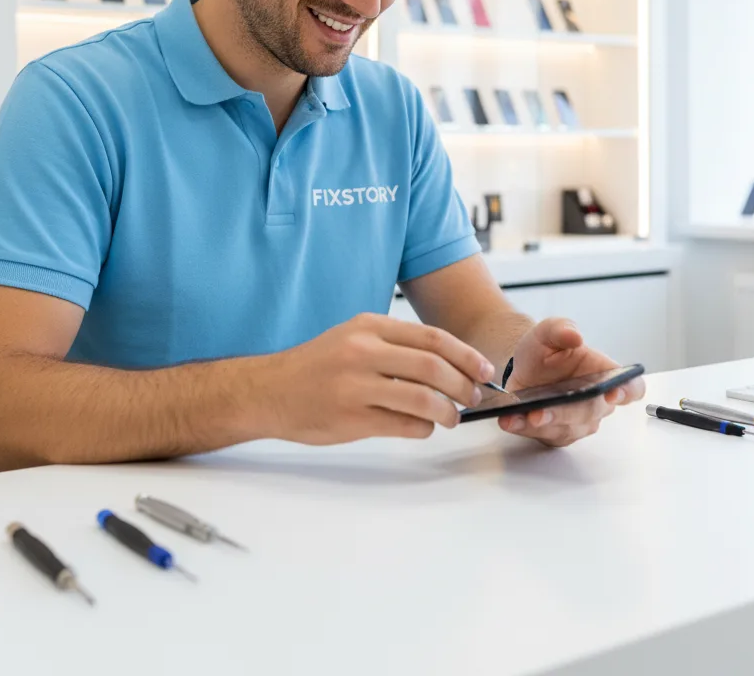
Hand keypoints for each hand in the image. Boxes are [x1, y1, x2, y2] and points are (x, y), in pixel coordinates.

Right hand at [265, 313, 494, 444]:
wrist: (270, 390)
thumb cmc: (317, 365)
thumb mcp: (353, 337)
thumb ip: (395, 345)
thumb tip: (448, 363)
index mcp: (369, 326)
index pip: (432, 338)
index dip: (465, 355)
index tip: (484, 370)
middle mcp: (364, 351)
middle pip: (433, 367)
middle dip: (463, 385)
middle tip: (473, 397)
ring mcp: (356, 385)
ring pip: (423, 399)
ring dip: (447, 412)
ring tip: (452, 417)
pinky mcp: (351, 418)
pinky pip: (403, 425)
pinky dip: (423, 428)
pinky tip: (423, 427)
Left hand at [499, 318, 644, 447]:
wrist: (522, 367)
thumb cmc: (545, 351)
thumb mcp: (548, 332)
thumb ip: (561, 329)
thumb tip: (574, 335)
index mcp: (604, 375)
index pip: (631, 387)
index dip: (627, 392)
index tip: (614, 392)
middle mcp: (595, 403)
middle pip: (591, 411)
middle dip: (567, 412)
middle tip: (545, 410)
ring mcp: (576, 422)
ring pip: (565, 428)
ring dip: (542, 423)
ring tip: (523, 416)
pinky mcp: (555, 434)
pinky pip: (541, 435)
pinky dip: (523, 427)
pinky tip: (509, 420)